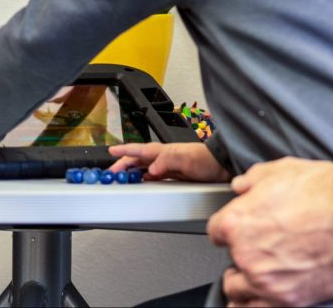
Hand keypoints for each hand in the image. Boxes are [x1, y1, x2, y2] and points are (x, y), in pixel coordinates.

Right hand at [108, 141, 229, 181]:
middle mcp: (163, 157)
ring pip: (143, 167)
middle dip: (122, 164)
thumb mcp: (186, 158)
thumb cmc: (206, 159)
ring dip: (130, 171)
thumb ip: (167, 161)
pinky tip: (140, 182)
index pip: (139, 150)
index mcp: (163, 151)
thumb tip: (151, 168)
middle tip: (110, 173)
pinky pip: (152, 176)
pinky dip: (142, 178)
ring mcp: (167, 166)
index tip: (111, 152)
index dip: (124, 151)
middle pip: (137, 159)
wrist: (222, 167)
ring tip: (120, 178)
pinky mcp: (172, 175)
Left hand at [207, 157, 332, 306]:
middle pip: (229, 261)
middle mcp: (246, 255)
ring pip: (237, 292)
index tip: (235, 227)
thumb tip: (241, 186)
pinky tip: (263, 295)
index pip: (214, 230)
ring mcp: (266, 282)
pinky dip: (257, 304)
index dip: (227, 226)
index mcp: (236, 222)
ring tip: (255, 274)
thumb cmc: (320, 193)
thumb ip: (251, 180)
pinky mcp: (290, 301)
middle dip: (239, 253)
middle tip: (255, 246)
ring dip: (244, 282)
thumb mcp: (277, 170)